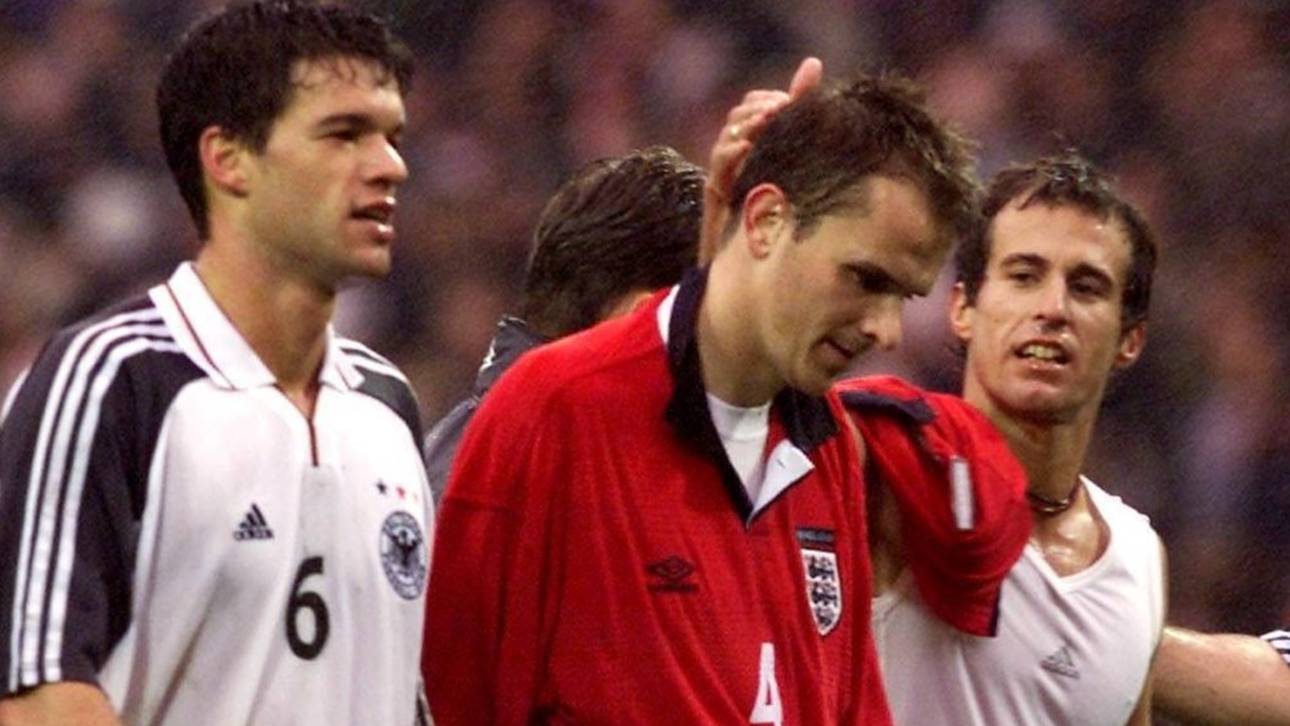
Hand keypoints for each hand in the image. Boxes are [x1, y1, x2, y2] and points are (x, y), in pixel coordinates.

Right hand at [699, 57, 822, 263]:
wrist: (760, 266)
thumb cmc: (783, 221)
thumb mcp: (800, 175)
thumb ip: (807, 132)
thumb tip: (818, 73)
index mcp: (759, 147)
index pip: (752, 106)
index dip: (766, 99)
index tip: (788, 101)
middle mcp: (739, 157)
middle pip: (737, 116)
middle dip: (758, 106)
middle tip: (780, 107)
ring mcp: (726, 175)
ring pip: (726, 137)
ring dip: (746, 123)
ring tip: (768, 117)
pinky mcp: (718, 194)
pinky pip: (718, 167)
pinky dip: (730, 152)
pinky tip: (747, 147)